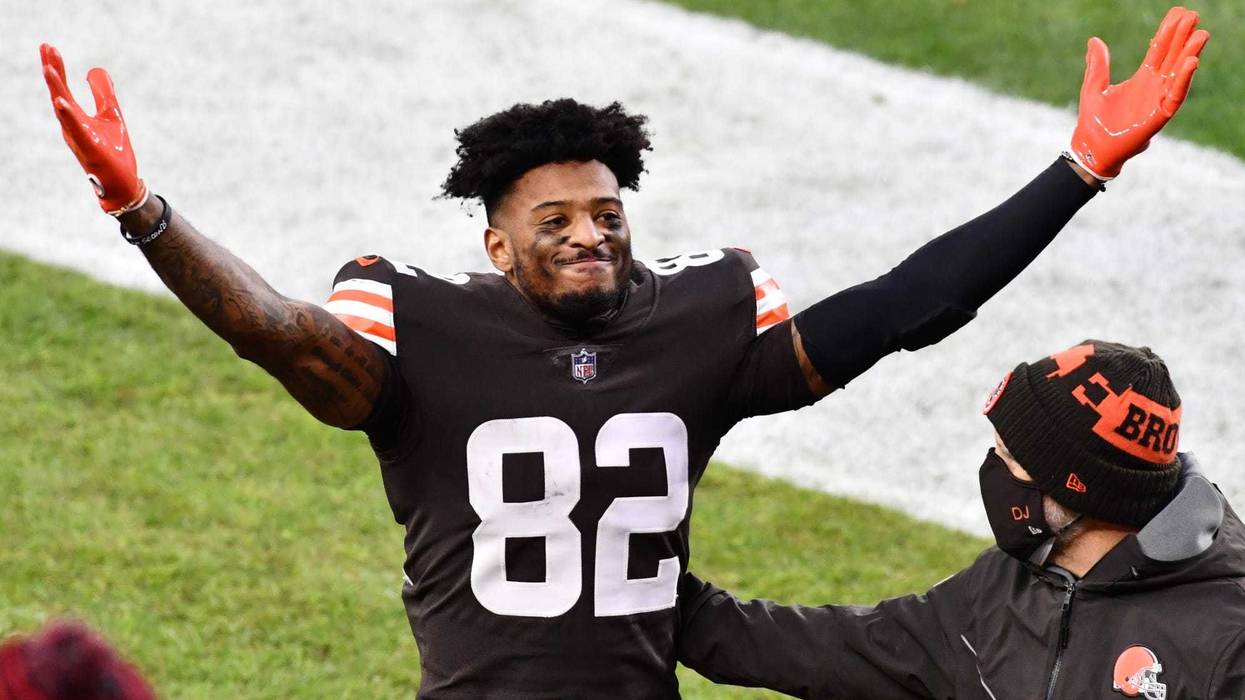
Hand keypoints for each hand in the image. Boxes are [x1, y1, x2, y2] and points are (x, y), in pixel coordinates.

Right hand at [40, 44, 146, 214]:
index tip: (48, 46)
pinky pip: (77, 131)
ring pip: (63, 111)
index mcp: (76, 118)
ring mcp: (79, 138)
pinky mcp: (91, 149)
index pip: (63, 88)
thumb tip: (95, 70)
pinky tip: (61, 102)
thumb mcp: (111, 116)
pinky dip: (68, 116)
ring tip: (48, 68)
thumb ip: (103, 94)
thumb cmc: (113, 152)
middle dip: (52, 71)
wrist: (122, 183)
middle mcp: (72, 127)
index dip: (56, 68)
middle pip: (58, 94)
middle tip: (45, 47)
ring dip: (56, 89)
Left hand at [1070, 6, 1208, 179]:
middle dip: (1183, 37)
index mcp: (1141, 79)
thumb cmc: (1094, 121)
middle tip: (1193, 16)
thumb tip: (1094, 40)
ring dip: (1189, 55)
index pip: (1158, 50)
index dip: (1168, 32)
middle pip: (1172, 57)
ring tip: (1200, 36)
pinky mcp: (1159, 117)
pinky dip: (1182, 80)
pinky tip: (1190, 63)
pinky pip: (1175, 96)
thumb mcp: (1094, 87)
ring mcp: (1158, 101)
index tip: (1178, 13)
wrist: (1090, 149)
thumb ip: (1098, 65)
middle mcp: (1154, 88)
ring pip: (1178, 74)